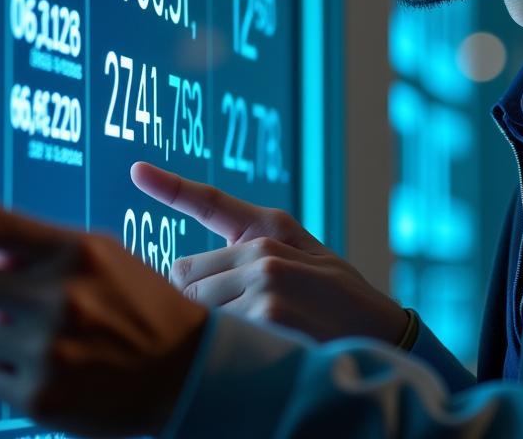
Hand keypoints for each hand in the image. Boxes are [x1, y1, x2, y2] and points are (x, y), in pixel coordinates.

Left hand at [0, 195, 207, 437]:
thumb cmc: (136, 301)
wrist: (184, 370)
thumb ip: (32, 249)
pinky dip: (7, 362)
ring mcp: (45, 350)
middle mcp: (56, 297)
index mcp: (73, 250)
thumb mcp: (96, 255)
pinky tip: (50, 360)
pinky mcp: (38, 398)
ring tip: (33, 324)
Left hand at [131, 162, 407, 344]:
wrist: (385, 336)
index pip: (210, 201)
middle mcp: (263, 248)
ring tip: (250, 341)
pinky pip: (217, 335)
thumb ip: (247, 256)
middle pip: (184, 275)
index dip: (170, 185)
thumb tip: (182, 274)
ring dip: (211, 330)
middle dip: (194, 302)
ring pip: (196, 308)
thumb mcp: (300, 260)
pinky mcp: (268, 315)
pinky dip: (226, 350)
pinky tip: (257, 353)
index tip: (137, 169)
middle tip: (229, 324)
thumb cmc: (334, 301)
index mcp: (269, 227)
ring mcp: (265, 280)